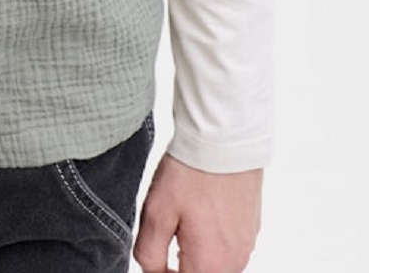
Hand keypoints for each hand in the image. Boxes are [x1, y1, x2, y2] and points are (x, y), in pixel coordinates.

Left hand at [132, 154, 261, 272]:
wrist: (224, 140)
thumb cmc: (190, 173)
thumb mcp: (155, 212)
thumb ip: (149, 252)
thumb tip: (151, 271)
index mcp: (208, 264)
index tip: (155, 257)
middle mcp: (233, 262)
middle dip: (180, 267)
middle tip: (167, 239)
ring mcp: (245, 246)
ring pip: (218, 267)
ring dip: (198, 257)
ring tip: (183, 223)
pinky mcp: (251, 230)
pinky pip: (230, 251)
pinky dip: (214, 243)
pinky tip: (202, 215)